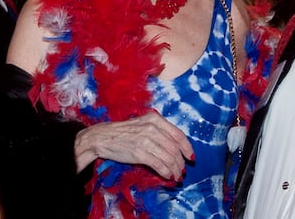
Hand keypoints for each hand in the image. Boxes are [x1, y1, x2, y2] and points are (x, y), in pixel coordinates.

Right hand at [74, 110, 193, 180]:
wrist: (103, 137)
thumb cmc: (125, 131)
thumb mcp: (144, 124)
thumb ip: (159, 131)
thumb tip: (177, 147)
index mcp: (155, 119)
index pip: (178, 134)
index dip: (187, 147)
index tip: (191, 157)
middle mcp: (152, 128)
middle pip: (175, 148)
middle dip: (181, 162)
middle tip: (182, 170)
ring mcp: (145, 140)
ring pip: (168, 157)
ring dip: (175, 169)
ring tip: (176, 175)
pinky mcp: (139, 153)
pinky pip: (158, 164)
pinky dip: (166, 172)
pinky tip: (168, 175)